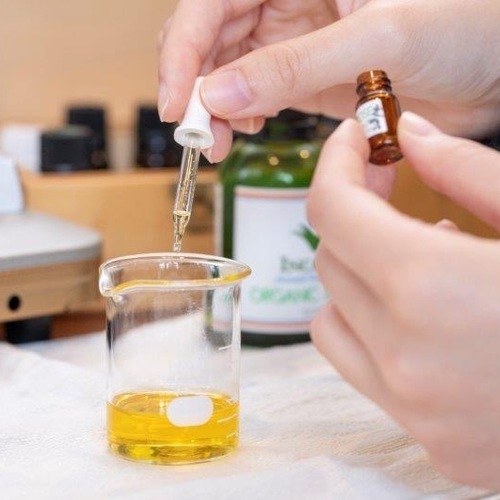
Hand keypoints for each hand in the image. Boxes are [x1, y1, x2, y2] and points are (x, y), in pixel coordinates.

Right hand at [158, 0, 499, 160]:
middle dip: (197, 88)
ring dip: (216, 109)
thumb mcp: (375, 38)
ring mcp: (296, 42)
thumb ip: (293, 66)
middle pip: (212, 39)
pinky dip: (244, 116)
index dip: (184, 50)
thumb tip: (217, 95)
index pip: (213, 1)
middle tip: (198, 135)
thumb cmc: (462, 24)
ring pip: (231, 71)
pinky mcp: (308, 78)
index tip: (177, 103)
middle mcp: (287, 0)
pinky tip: (247, 130)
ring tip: (219, 143)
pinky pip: (259, 94)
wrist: (494, 68)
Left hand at [307, 112, 499, 488]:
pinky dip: (376, 329)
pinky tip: (430, 315)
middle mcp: (407, 360)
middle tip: (390, 188)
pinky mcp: (437, 447)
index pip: (331, 211)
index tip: (357, 139)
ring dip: (357, 276)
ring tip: (416, 255)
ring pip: (334, 320)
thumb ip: (469, 170)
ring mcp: (417, 414)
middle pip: (330, 262)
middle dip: (351, 216)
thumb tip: (412, 135)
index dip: (336, 163)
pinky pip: (365, 370)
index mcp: (432, 289)